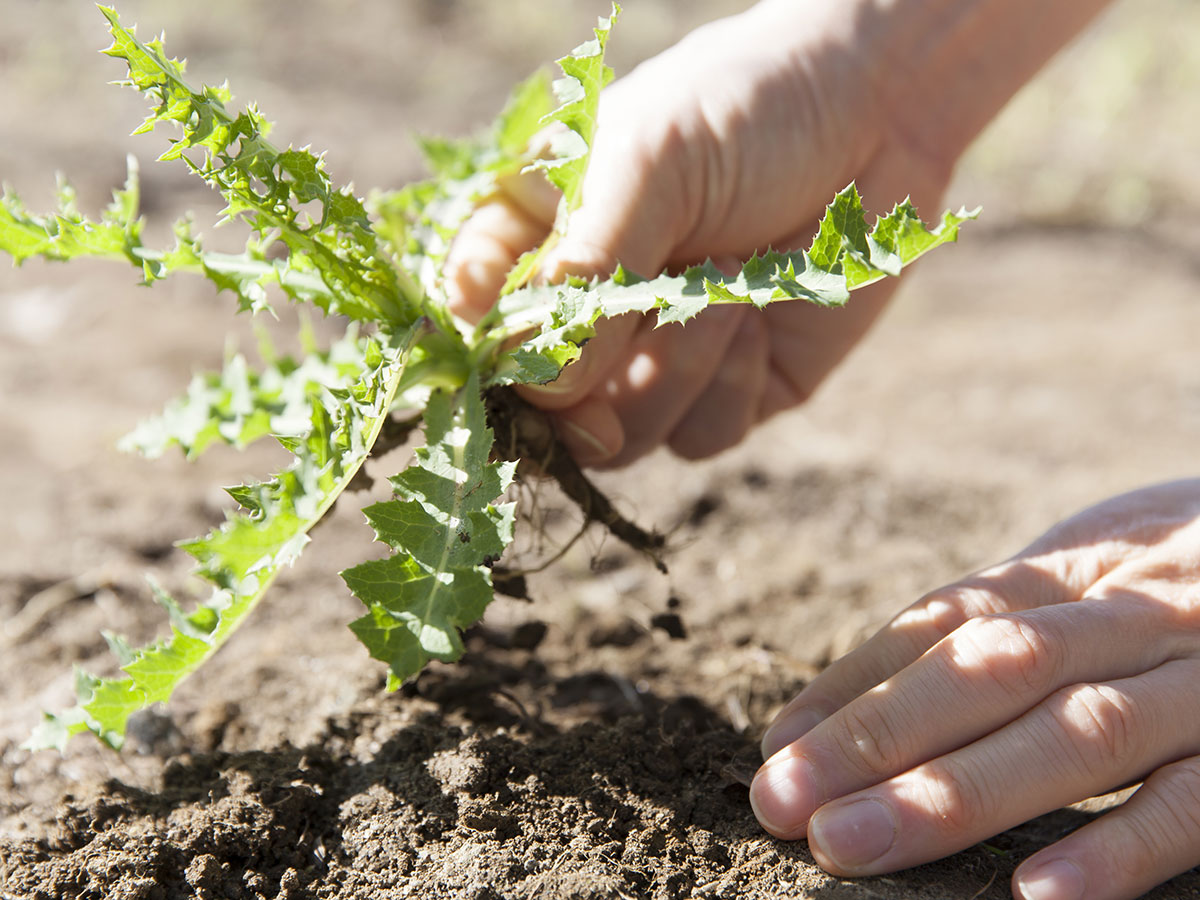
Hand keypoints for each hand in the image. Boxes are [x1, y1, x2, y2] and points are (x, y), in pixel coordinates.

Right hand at [446, 0, 954, 465]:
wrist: (878, 110)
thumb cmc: (741, 108)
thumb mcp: (648, 160)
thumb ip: (587, 267)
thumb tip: (549, 387)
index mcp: (537, 246)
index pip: (475, 328)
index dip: (490, 355)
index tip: (531, 339)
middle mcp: (587, 315)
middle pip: (542, 410)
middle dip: (586, 389)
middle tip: (637, 327)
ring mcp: (655, 360)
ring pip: (620, 439)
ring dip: (670, 372)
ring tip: (725, 288)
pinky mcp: (730, 391)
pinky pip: (700, 437)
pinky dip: (727, 386)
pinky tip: (757, 314)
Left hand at [752, 480, 1199, 899]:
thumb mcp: (1111, 565)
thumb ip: (1015, 612)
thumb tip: (880, 676)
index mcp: (1089, 568)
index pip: (948, 617)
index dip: (857, 678)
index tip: (780, 742)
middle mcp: (1142, 612)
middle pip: (990, 668)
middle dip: (877, 737)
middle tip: (780, 800)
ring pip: (1077, 733)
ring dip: (957, 795)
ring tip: (853, 848)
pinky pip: (1199, 804)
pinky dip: (1119, 849)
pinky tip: (1035, 898)